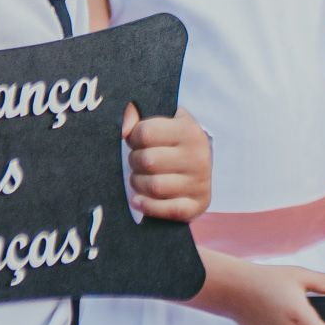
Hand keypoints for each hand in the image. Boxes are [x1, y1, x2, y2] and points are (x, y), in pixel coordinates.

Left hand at [122, 101, 211, 221]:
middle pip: (147, 161)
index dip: (133, 138)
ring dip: (138, 183)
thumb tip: (124, 129)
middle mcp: (199, 156)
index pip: (145, 133)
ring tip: (140, 178)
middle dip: (134, 162)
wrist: (199, 165)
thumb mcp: (162, 120)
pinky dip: (147, 206)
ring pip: (153, 186)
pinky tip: (138, 200)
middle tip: (138, 161)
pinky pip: (166, 210)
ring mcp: (200, 183)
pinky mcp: (198, 205)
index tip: (137, 141)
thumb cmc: (173, 142)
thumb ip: (137, 114)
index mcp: (189, 130)